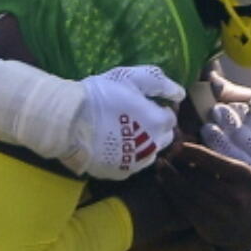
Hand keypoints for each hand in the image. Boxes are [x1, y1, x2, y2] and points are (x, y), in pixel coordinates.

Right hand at [65, 65, 182, 181]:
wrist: (71, 122)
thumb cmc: (102, 95)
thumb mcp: (131, 78)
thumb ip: (159, 83)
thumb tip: (180, 93)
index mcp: (159, 122)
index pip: (170, 117)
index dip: (158, 109)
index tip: (143, 104)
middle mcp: (153, 146)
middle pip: (163, 137)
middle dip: (155, 128)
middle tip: (134, 117)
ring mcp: (137, 163)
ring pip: (148, 153)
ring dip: (142, 143)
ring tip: (122, 131)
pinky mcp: (120, 173)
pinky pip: (131, 164)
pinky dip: (126, 155)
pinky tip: (112, 144)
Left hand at [151, 138, 250, 250]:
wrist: (249, 227)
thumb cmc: (239, 191)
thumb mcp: (238, 173)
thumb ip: (216, 160)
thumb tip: (185, 141)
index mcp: (244, 176)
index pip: (212, 160)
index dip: (192, 152)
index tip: (176, 146)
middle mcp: (236, 195)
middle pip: (198, 177)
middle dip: (177, 167)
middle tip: (161, 158)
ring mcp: (223, 214)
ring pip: (189, 193)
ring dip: (171, 180)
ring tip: (160, 170)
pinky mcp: (211, 226)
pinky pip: (186, 207)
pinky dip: (173, 195)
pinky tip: (164, 185)